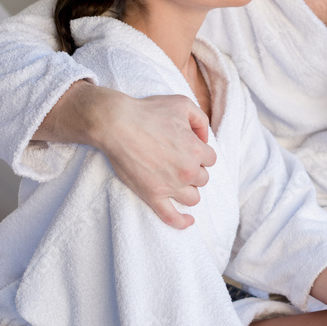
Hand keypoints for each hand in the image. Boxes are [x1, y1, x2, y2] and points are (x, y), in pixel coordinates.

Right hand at [90, 90, 216, 228]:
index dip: (200, 152)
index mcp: (196, 149)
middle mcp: (187, 170)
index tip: (188, 148)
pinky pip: (172, 217)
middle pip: (203, 178)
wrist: (116, 123)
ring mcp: (170, 186)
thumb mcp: (182, 103)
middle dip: (194, 170)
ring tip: (179, 182)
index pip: (210, 159)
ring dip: (189, 190)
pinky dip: (182, 222)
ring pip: (193, 197)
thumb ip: (200, 120)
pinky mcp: (153, 196)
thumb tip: (205, 139)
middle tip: (178, 161)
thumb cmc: (148, 111)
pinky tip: (189, 221)